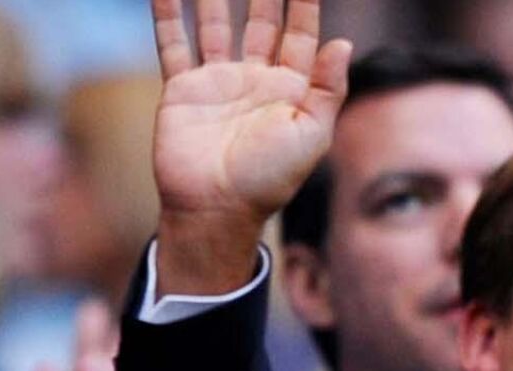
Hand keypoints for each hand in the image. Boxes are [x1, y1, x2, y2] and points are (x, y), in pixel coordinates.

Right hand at [151, 0, 350, 293]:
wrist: (217, 207)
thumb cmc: (271, 178)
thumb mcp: (311, 135)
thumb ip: (327, 90)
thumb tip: (343, 44)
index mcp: (291, 90)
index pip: (299, 35)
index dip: (304, 5)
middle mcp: (256, 80)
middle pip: (260, 22)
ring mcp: (218, 82)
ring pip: (217, 25)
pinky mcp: (182, 89)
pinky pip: (174, 44)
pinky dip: (169, 15)